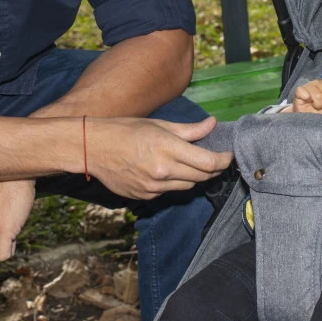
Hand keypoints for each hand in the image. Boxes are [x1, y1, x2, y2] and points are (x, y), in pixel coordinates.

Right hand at [85, 115, 232, 199]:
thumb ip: (189, 129)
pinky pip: (169, 191)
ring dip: (195, 176)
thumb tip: (212, 124)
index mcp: (168, 149)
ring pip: (188, 186)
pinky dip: (174, 182)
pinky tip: (167, 171)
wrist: (93, 148)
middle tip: (217, 159)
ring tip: (192, 163)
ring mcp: (154, 187)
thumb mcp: (159, 124)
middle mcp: (163, 171)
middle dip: (214, 169)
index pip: (208, 162)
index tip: (228, 154)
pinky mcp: (145, 196)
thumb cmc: (125, 130)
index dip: (224, 160)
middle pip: (202, 177)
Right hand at [291, 79, 321, 114]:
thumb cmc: (318, 112)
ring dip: (318, 102)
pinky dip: (306, 96)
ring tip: (316, 106)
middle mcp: (316, 84)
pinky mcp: (298, 91)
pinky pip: (302, 90)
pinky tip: (307, 100)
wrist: (306, 120)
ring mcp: (307, 86)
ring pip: (316, 91)